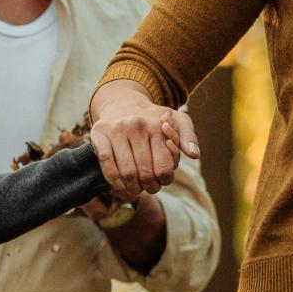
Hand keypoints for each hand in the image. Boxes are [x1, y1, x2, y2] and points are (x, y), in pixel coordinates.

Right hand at [84, 81, 197, 200]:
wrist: (122, 101)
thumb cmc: (152, 117)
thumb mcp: (177, 120)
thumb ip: (188, 137)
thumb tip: (194, 155)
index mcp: (157, 126)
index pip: (164, 167)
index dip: (164, 180)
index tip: (162, 181)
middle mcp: (136, 126)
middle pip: (144, 173)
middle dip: (148, 187)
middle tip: (149, 189)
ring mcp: (116, 130)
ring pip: (125, 172)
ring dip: (131, 188)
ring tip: (135, 190)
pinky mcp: (99, 133)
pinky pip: (106, 163)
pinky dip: (113, 179)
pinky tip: (119, 184)